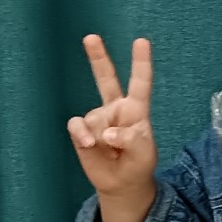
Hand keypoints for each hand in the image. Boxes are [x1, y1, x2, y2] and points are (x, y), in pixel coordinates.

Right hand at [67, 35, 157, 197]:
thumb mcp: (144, 153)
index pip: (140, 83)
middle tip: (91, 37)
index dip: (140, 62)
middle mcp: (116, 108)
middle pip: (105, 79)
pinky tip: (89, 145)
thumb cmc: (138, 163)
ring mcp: (97, 118)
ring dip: (101, 137)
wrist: (121, 183)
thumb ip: (131, 139)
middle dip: (97, 58)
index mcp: (137, 109)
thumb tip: (107, 133)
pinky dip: (82, 135)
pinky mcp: (82, 130)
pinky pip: (77, 125)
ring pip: (94, 118)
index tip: (142, 41)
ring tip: (111, 152)